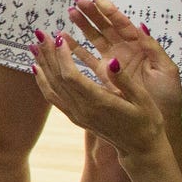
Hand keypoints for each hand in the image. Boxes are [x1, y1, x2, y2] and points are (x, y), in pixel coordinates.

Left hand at [29, 15, 165, 158]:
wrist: (140, 148)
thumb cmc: (147, 120)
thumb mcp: (143, 99)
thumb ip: (125, 80)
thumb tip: (112, 60)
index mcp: (100, 103)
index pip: (71, 76)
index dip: (62, 56)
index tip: (59, 37)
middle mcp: (83, 110)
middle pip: (57, 79)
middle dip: (48, 54)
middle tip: (40, 33)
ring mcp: (77, 115)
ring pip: (51, 87)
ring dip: (42, 65)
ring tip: (34, 45)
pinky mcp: (75, 117)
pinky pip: (52, 97)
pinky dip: (42, 81)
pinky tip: (37, 68)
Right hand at [68, 0, 181, 128]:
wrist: (160, 123)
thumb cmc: (167, 98)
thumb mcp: (167, 71)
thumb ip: (153, 49)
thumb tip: (140, 27)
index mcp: (141, 47)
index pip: (123, 25)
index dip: (110, 12)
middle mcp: (125, 52)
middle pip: (106, 28)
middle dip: (93, 13)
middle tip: (79, 1)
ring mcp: (113, 63)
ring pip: (95, 39)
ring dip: (82, 26)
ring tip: (70, 12)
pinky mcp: (104, 76)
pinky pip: (87, 59)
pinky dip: (76, 48)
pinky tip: (64, 38)